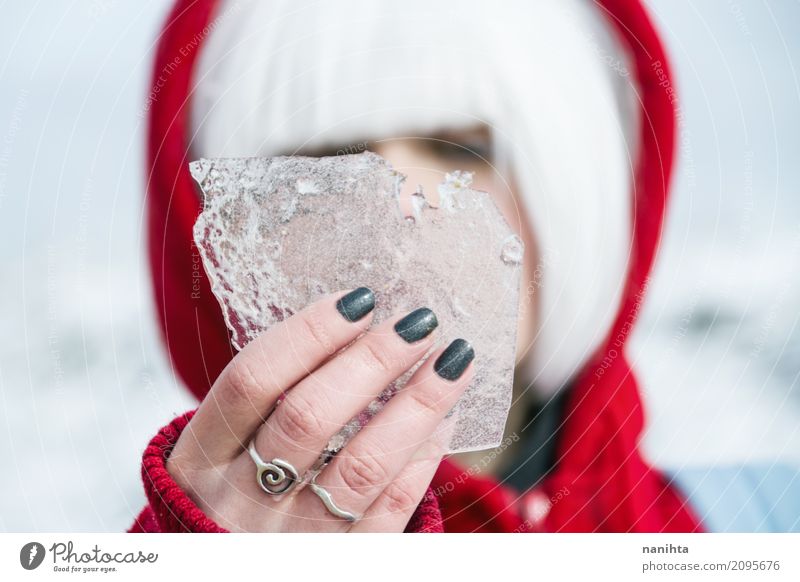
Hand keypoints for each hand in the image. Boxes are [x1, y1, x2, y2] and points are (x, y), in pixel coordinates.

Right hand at [166, 287, 474, 531]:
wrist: (225, 577)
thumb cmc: (229, 499)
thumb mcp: (216, 453)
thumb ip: (264, 403)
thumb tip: (347, 328)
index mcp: (202, 457)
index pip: (252, 379)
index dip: (308, 333)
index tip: (359, 301)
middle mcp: (242, 498)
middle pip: (310, 416)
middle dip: (373, 361)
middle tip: (420, 323)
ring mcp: (293, 536)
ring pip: (363, 464)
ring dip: (416, 404)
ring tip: (454, 360)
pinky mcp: (341, 561)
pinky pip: (391, 507)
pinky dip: (423, 457)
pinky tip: (445, 418)